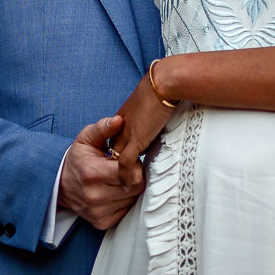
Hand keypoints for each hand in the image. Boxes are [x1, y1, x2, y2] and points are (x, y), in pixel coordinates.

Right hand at [58, 115, 144, 229]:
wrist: (60, 184)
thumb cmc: (78, 159)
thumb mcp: (86, 138)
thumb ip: (103, 128)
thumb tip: (118, 120)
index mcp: (92, 173)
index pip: (131, 173)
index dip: (134, 164)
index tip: (127, 160)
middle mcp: (95, 196)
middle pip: (136, 187)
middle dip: (134, 176)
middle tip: (125, 169)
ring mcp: (98, 212)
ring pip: (133, 200)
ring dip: (130, 189)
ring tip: (119, 180)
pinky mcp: (102, 223)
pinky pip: (126, 212)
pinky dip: (124, 202)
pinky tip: (115, 192)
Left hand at [108, 73, 177, 187]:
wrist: (162, 85)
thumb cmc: (160, 93)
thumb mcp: (148, 110)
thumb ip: (146, 126)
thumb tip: (151, 138)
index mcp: (121, 123)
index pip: (114, 146)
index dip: (117, 159)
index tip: (123, 171)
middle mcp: (120, 130)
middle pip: (112, 155)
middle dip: (115, 171)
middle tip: (120, 186)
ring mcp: (126, 135)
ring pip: (115, 161)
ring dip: (120, 176)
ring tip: (126, 189)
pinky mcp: (135, 139)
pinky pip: (125, 163)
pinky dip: (126, 175)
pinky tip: (130, 184)